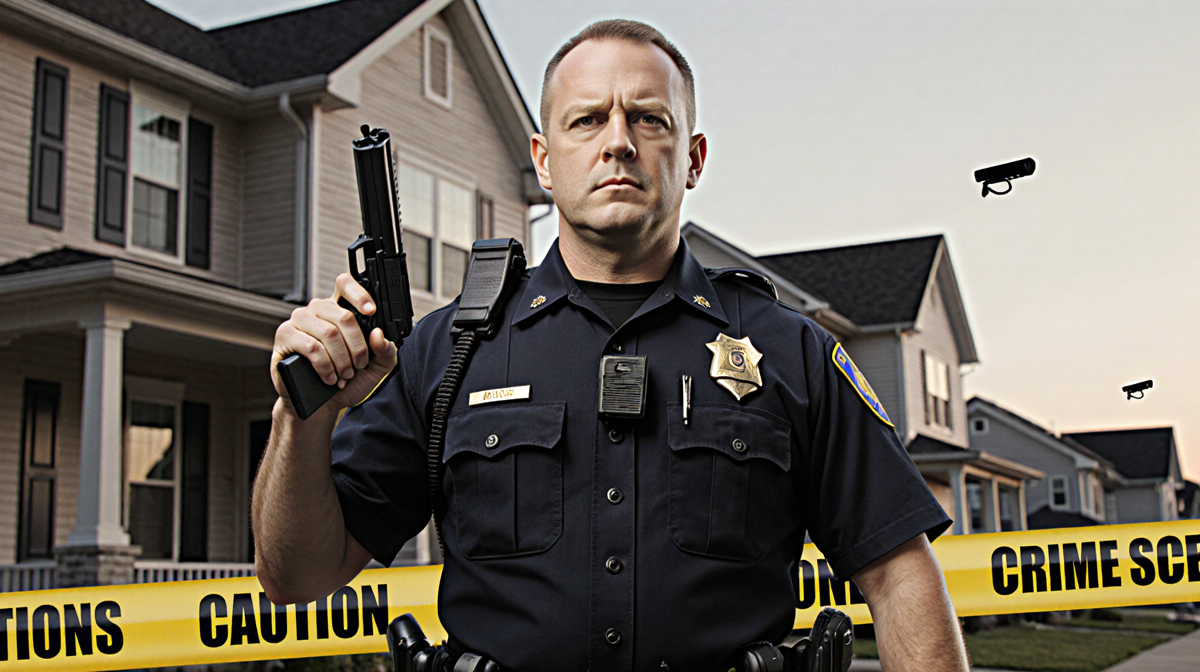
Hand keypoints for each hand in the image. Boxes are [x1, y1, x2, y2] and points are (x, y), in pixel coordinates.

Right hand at [270, 273, 397, 416]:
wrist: (321, 404)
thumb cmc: (346, 381)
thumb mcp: (376, 366)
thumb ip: (385, 350)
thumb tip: (378, 334)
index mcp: (339, 309)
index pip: (345, 285)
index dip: (360, 294)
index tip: (371, 312)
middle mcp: (318, 310)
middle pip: (344, 316)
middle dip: (357, 346)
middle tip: (358, 365)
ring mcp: (299, 321)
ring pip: (329, 332)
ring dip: (342, 359)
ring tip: (344, 375)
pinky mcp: (285, 336)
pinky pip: (311, 346)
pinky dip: (326, 366)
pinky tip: (330, 377)